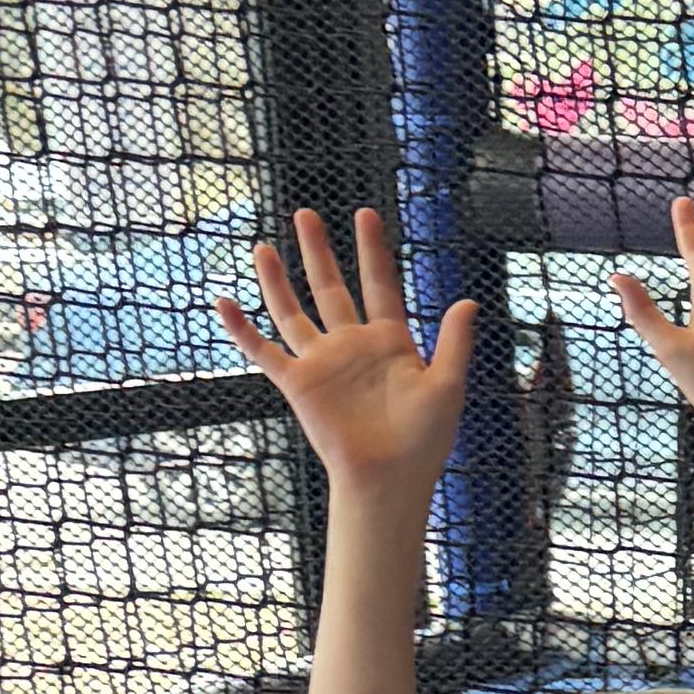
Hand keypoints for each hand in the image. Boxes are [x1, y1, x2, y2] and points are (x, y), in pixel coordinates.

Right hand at [221, 206, 475, 502]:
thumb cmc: (424, 439)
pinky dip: (242, 330)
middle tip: (306, 215)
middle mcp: (351, 345)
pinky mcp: (297, 384)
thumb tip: (468, 302)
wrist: (389, 478)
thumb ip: (454, 342)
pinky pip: (264, 352)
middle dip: (318, 252)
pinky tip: (224, 303)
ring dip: (277, 281)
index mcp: (390, 341)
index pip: (379, 284)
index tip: (366, 214)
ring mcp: (322, 363)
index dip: (373, 250)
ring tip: (263, 247)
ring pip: (292, 312)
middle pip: (331, 288)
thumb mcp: (447, 385)